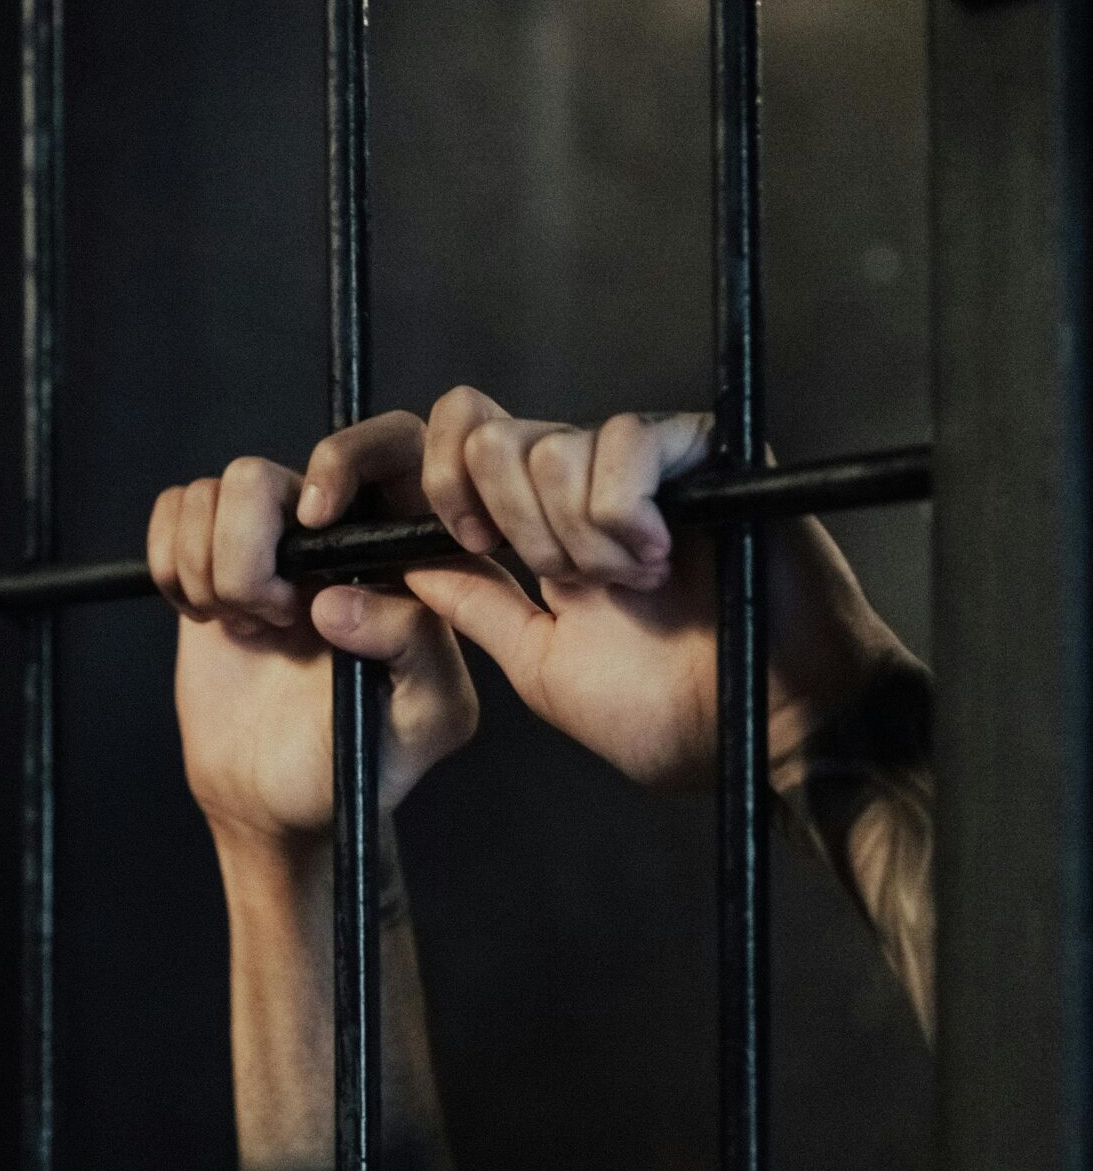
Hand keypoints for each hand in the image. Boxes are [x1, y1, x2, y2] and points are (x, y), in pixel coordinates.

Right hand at [148, 426, 478, 846]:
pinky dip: (174, 566)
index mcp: (402, 551)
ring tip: (251, 628)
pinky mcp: (208, 554)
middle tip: (276, 618)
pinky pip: (173, 510)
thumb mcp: (423, 719)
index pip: (392, 445)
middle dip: (250, 552)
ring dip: (213, 572)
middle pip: (264, 473)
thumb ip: (415, 650)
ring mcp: (266, 537)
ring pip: (212, 491)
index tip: (314, 522)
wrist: (275, 799)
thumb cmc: (362, 762)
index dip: (343, 461)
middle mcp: (335, 529)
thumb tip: (337, 599)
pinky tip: (210, 618)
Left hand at [381, 390, 906, 790]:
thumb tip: (401, 563)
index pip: (461, 448)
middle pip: (490, 436)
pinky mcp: (705, 450)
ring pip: (552, 446)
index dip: (443, 485)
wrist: (769, 734)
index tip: (470, 546)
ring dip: (579, 536)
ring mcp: (647, 461)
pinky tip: (662, 558)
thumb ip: (476, 607)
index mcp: (540, 527)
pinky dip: (624, 513)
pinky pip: (627, 440)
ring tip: (636, 584)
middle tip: (569, 583)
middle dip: (511, 523)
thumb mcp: (542, 664)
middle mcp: (586, 482)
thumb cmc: (674, 715)